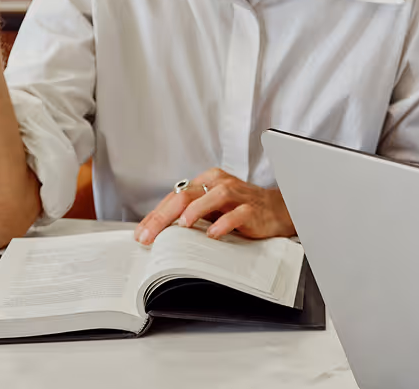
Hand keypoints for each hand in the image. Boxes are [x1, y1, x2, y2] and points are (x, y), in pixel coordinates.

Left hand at [134, 168, 294, 244]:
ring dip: (195, 211)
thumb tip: (158, 230)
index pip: (175, 196)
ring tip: (182, 225)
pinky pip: (237, 214)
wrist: (276, 210)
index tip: (142, 233)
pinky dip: (224, 223)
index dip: (156, 215)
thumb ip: (190, 213)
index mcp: (207, 181)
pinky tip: (213, 234)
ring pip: (213, 197)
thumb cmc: (240, 209)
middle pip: (187, 195)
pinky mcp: (252, 209)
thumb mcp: (212, 208)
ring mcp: (237, 195)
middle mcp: (219, 184)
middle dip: (164, 216)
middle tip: (149, 235)